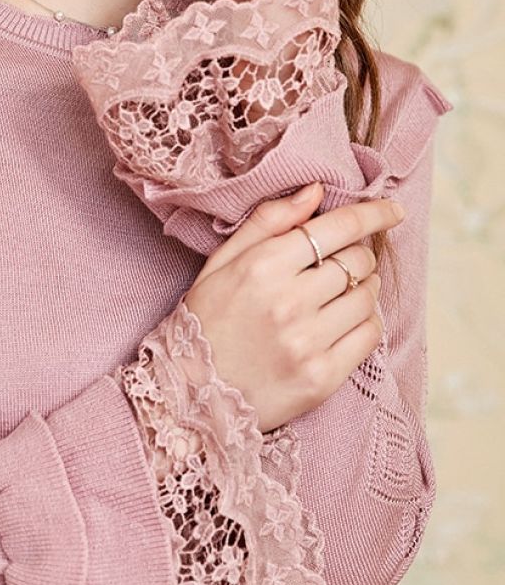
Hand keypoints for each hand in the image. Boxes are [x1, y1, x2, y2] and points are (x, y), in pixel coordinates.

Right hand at [181, 182, 403, 432]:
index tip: (392, 210)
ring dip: (364, 289)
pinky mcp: (323, 377)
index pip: (337, 229)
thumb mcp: (222, 262)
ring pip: (368, 297)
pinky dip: (366, 322)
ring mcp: (308, 342)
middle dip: (358, 255)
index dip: (373, 214)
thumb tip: (316, 190)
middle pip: (358, 261)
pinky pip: (370, 336)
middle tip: (342, 263)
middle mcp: (289, 302)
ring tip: (340, 294)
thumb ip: (268, 220)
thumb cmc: (206, 320)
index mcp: (263, 266)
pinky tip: (344, 322)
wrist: (191, 394)